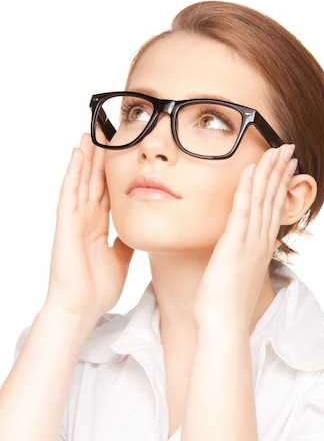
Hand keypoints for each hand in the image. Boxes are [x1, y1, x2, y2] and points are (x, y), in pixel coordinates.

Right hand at [45, 134, 133, 320]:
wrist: (81, 308)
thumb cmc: (97, 288)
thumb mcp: (121, 259)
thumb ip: (127, 241)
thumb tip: (139, 228)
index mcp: (99, 227)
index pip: (108, 192)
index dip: (113, 172)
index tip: (121, 152)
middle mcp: (86, 219)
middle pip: (94, 181)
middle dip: (100, 157)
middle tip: (106, 132)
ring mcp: (75, 220)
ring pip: (81, 181)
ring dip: (86, 158)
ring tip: (90, 134)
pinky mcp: (66, 224)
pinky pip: (69, 193)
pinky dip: (73, 173)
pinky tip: (78, 155)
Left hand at [194, 145, 297, 330]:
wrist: (224, 325)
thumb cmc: (228, 306)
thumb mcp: (243, 276)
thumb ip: (252, 258)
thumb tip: (264, 247)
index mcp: (261, 248)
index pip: (273, 209)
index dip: (280, 185)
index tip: (287, 166)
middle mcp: (260, 242)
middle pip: (272, 199)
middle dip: (280, 171)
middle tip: (288, 148)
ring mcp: (249, 242)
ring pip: (262, 200)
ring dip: (269, 172)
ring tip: (277, 150)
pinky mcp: (234, 245)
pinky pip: (242, 211)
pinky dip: (247, 189)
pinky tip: (251, 169)